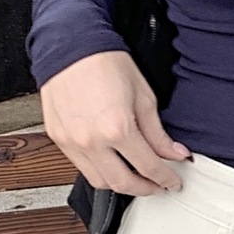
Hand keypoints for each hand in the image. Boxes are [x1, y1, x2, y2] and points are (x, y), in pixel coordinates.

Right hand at [40, 50, 189, 195]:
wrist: (70, 44)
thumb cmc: (104, 62)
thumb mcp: (143, 96)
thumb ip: (157, 133)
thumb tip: (174, 154)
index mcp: (117, 128)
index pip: (148, 167)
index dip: (166, 179)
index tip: (173, 182)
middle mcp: (92, 141)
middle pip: (124, 184)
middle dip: (145, 189)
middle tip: (157, 185)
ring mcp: (72, 142)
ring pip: (100, 181)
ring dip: (121, 184)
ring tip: (135, 177)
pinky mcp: (59, 139)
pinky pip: (82, 167)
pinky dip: (100, 171)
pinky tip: (112, 164)